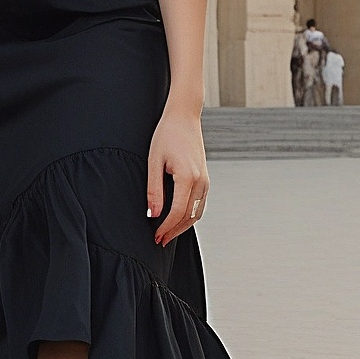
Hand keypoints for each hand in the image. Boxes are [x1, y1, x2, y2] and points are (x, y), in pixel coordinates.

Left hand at [146, 105, 207, 246]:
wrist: (184, 117)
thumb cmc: (166, 135)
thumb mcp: (154, 161)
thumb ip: (154, 189)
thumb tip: (154, 214)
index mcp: (187, 176)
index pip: (177, 212)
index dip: (165, 227)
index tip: (155, 236)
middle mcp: (200, 181)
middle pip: (189, 217)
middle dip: (174, 231)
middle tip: (159, 241)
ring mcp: (206, 180)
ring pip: (197, 213)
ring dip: (183, 226)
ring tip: (167, 234)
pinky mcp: (205, 178)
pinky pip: (200, 204)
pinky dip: (190, 216)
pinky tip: (177, 219)